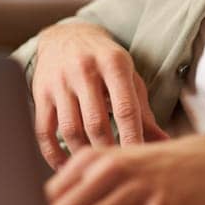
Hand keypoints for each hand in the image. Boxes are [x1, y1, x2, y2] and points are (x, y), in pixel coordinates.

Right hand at [31, 22, 168, 167]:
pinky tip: (66, 165)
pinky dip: (54, 154)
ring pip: (69, 130)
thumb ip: (144, 111)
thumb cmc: (105, 62)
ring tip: (93, 167)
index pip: (125, 108)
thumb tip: (164, 143)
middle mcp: (84, 69)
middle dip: (107, 150)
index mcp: (113, 63)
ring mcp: (59, 81)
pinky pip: (43, 131)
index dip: (133, 138)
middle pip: (96, 123)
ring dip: (82, 154)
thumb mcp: (129, 77)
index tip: (138, 160)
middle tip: (116, 169)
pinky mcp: (40, 92)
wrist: (66, 36)